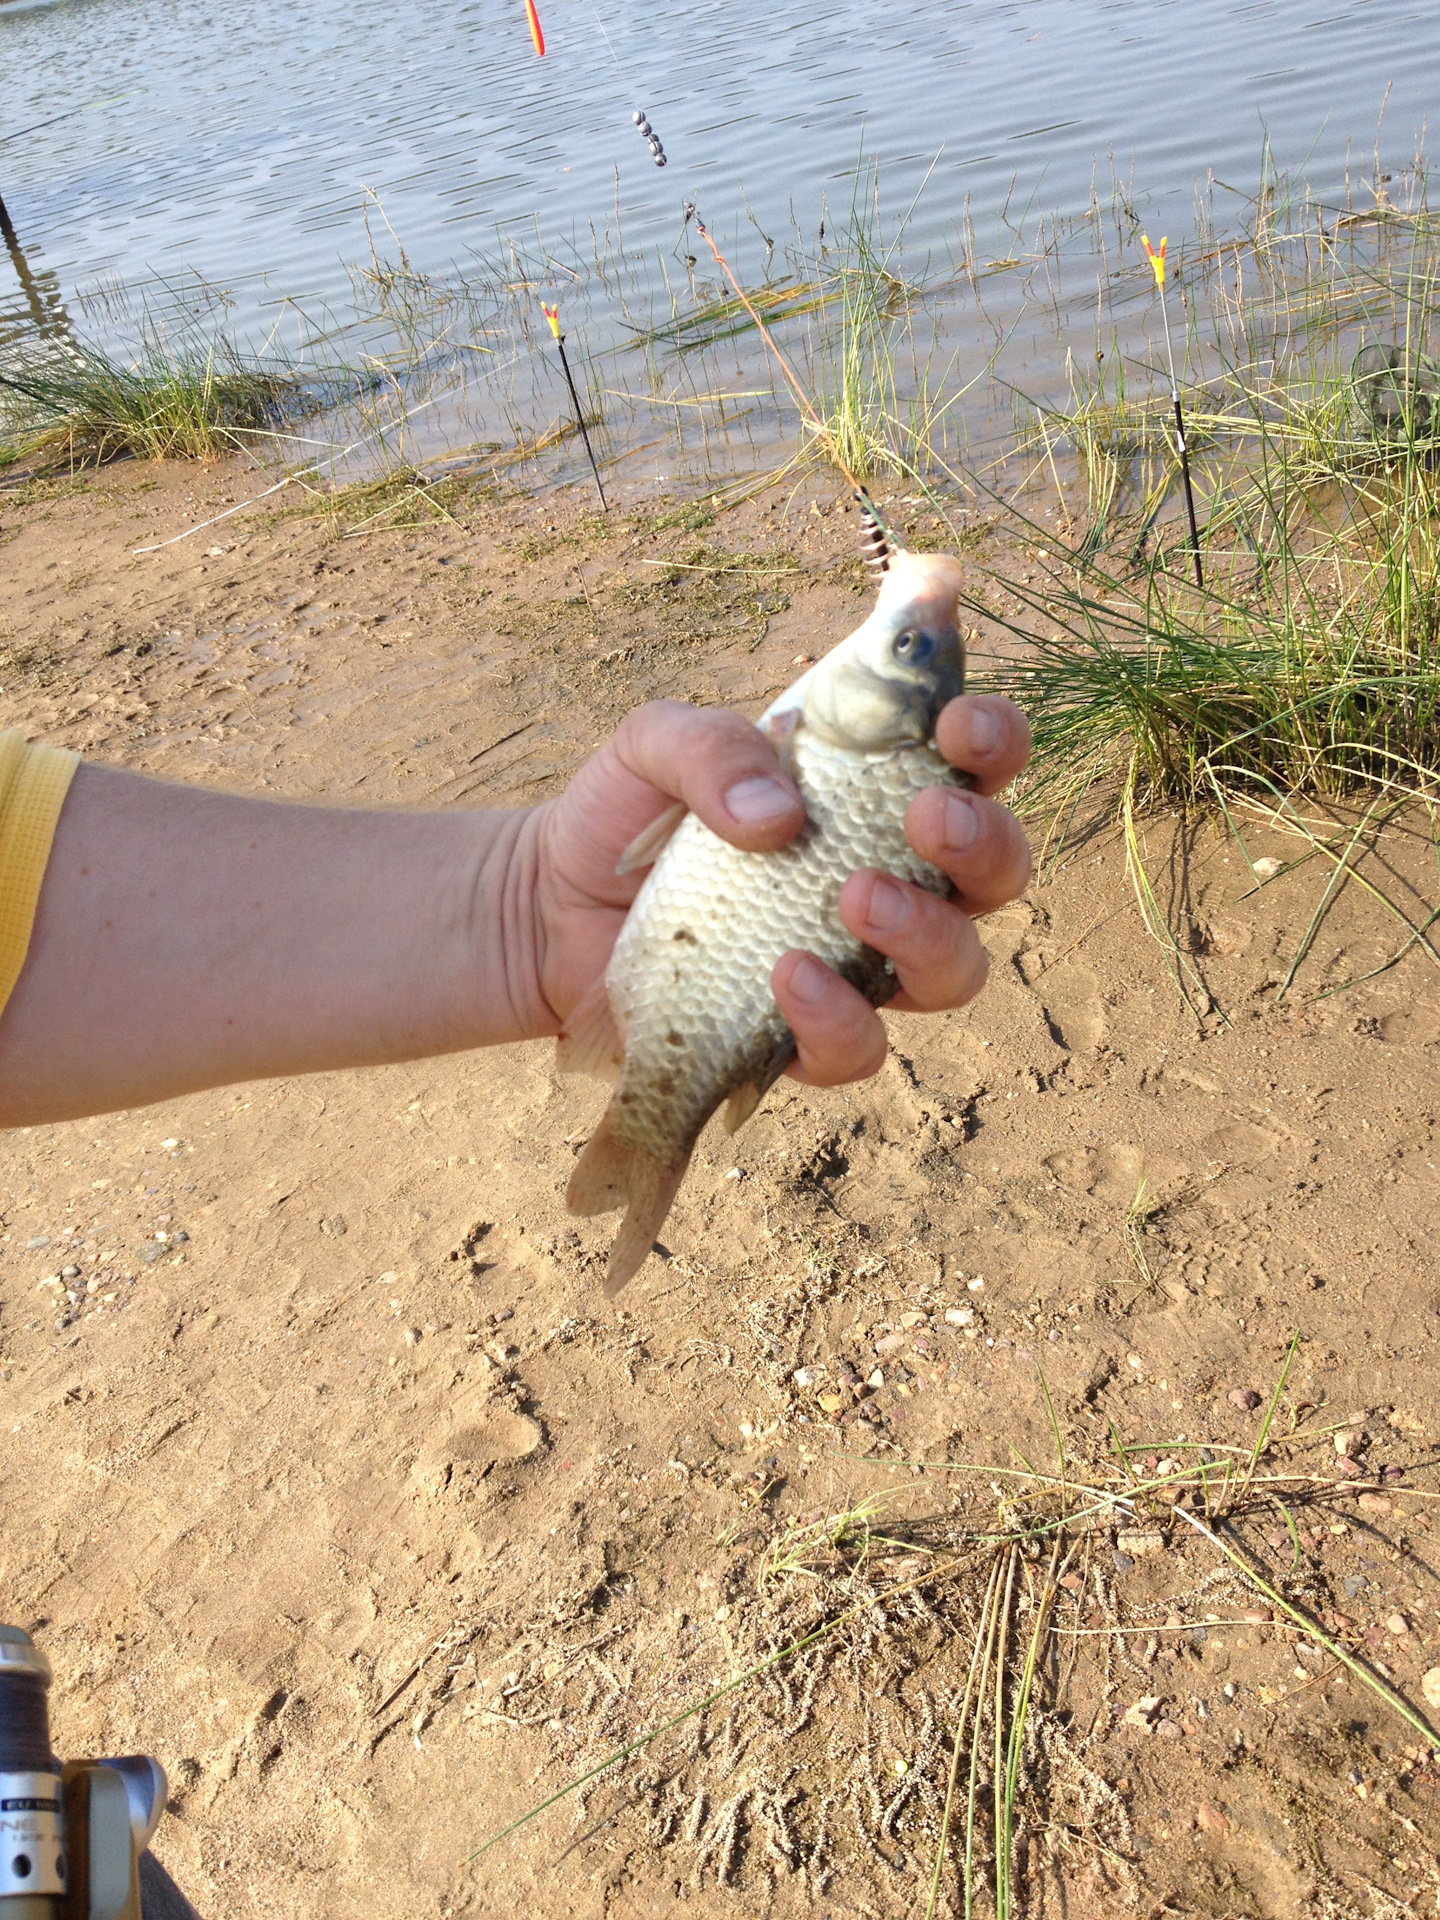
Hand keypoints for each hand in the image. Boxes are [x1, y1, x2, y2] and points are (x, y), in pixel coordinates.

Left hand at [527, 695, 1031, 1083]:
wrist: (548, 907)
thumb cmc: (624, 812)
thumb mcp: (653, 745)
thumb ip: (712, 745)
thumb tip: (779, 813)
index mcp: (873, 790)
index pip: (974, 761)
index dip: (993, 740)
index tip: (957, 725)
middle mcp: (890, 878)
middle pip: (996, 872)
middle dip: (982, 842)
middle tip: (924, 816)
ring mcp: (856, 965)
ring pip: (953, 971)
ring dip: (924, 933)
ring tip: (855, 896)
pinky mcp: (803, 1037)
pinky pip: (859, 1048)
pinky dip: (835, 1017)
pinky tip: (784, 973)